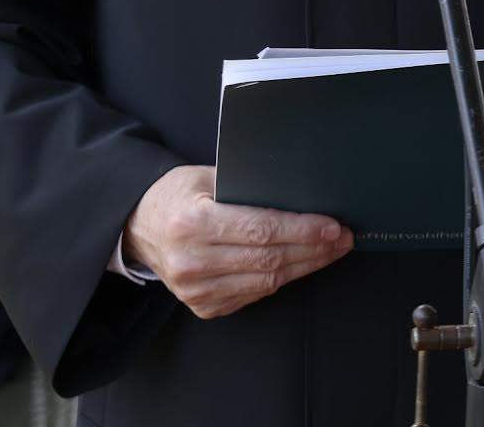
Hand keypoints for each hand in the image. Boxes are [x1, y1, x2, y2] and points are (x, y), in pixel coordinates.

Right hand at [122, 165, 352, 319]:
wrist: (139, 228)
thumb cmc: (179, 195)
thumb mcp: (206, 177)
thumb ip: (247, 186)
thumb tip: (302, 191)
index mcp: (192, 223)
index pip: (261, 230)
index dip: (303, 231)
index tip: (334, 227)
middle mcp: (191, 261)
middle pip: (269, 259)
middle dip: (314, 249)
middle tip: (344, 239)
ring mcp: (195, 290)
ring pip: (266, 282)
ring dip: (305, 266)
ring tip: (331, 251)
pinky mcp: (202, 306)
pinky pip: (253, 295)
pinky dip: (281, 279)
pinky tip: (300, 265)